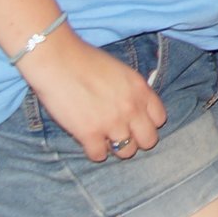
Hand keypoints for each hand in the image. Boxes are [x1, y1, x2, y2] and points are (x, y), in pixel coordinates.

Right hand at [16, 32, 167, 162]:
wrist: (58, 61)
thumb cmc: (86, 61)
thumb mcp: (121, 71)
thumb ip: (132, 91)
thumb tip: (136, 108)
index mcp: (141, 90)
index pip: (159, 119)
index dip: (147, 122)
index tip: (136, 122)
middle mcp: (131, 108)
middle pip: (148, 140)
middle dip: (137, 140)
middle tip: (122, 135)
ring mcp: (112, 123)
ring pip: (126, 152)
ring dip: (116, 147)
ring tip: (105, 139)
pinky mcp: (89, 134)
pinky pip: (99, 156)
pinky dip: (95, 152)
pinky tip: (89, 142)